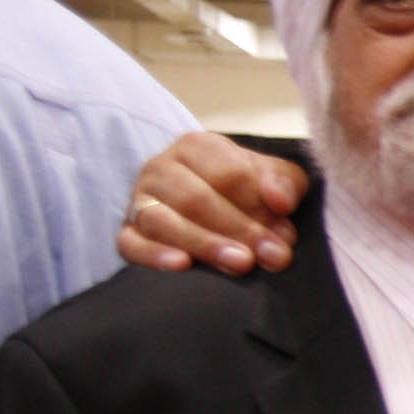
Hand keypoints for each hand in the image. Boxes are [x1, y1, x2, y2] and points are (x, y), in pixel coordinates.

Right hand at [118, 131, 306, 275]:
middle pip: (197, 198)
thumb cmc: (242, 191)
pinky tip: (182, 265)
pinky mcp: (127, 232)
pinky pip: (132, 243)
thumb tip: (281, 202)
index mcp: (197, 147)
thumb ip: (283, 182)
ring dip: (205, 244)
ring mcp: (141, 200)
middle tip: (272, 257)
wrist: (203, 206)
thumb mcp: (270, 178)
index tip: (286, 234)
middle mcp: (162, 168)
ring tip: (241, 264)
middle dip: (239, 229)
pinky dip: (155, 255)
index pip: (228, 173)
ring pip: (165, 221)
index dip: (259, 205)